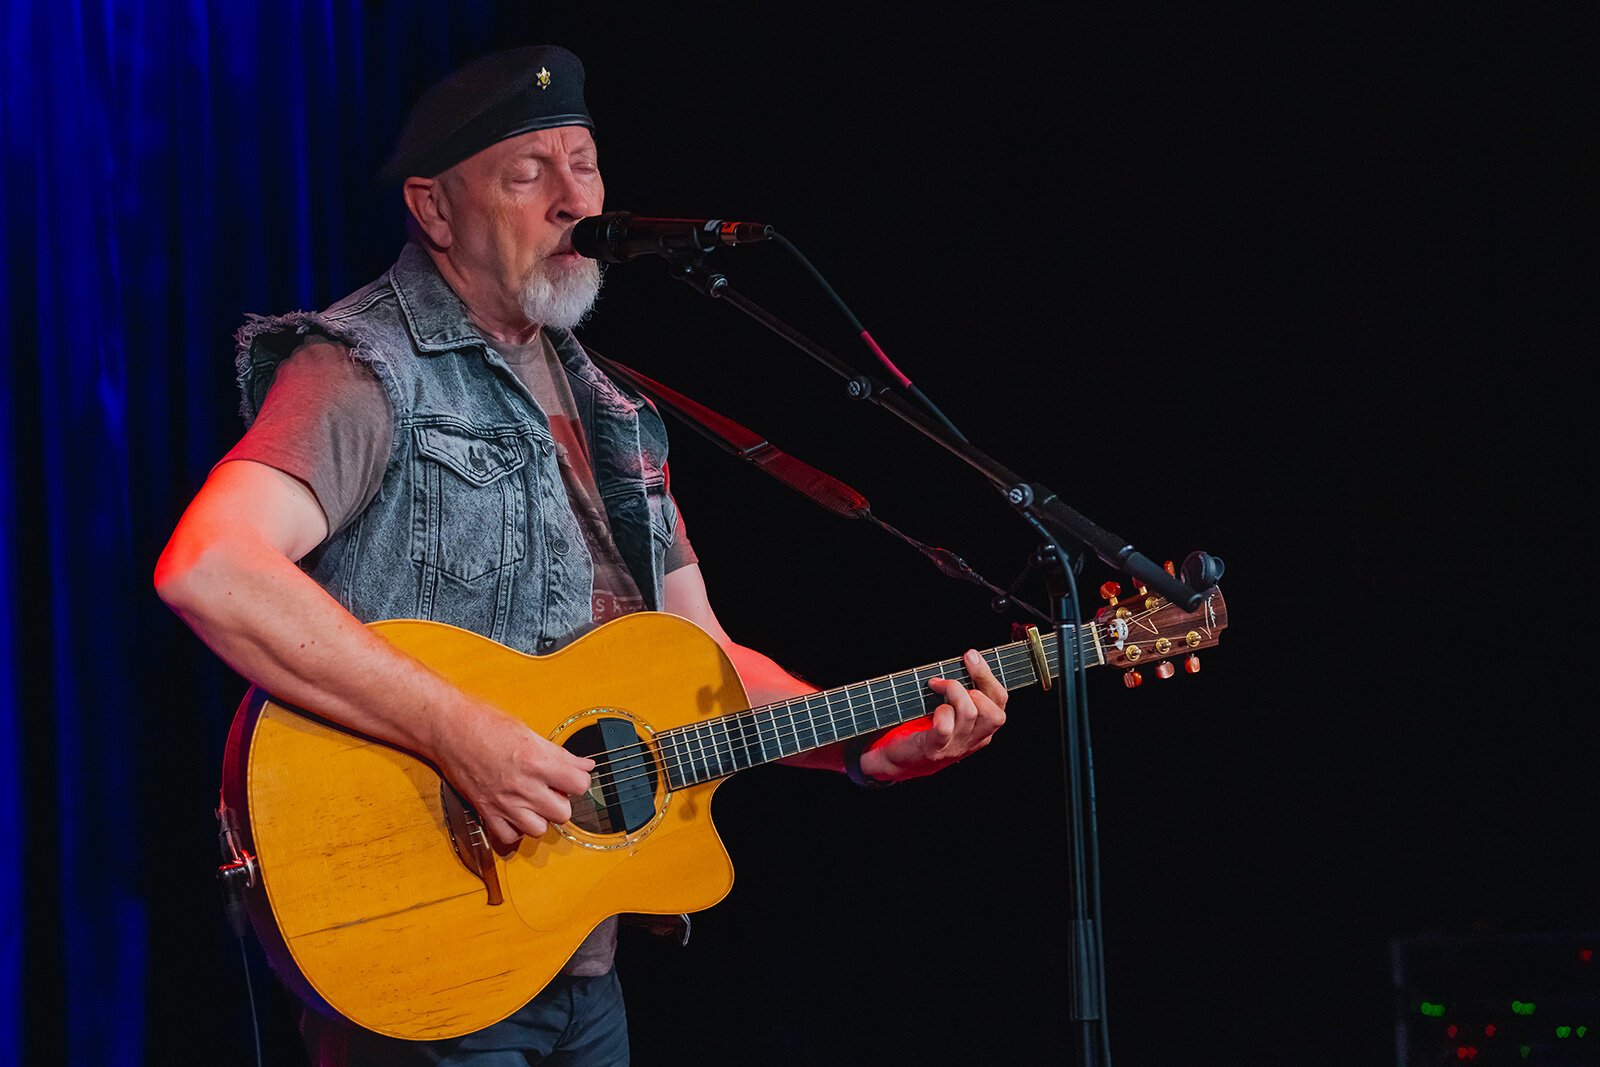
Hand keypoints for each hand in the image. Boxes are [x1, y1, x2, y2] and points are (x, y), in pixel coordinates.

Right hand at [433, 702, 594, 850]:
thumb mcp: (529, 732)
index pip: (580, 784)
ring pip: (539, 829)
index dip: (579, 781)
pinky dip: (515, 830)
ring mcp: (504, 802)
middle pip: (563, 812)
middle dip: (561, 801)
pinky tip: (516, 814)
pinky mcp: (486, 811)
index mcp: (537, 761)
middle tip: (552, 789)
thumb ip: (560, 754)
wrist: (449, 729)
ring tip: (534, 802)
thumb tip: (585, 765)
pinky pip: (509, 837)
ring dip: (540, 817)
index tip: (572, 777)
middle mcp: (522, 785)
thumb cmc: (484, 724)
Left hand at [859, 649, 1006, 781]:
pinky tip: (931, 708)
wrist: (896, 761)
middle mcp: (972, 740)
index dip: (988, 675)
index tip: (971, 656)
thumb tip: (965, 660)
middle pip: (996, 713)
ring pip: (971, 714)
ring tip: (936, 685)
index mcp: (981, 730)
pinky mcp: (933, 749)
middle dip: (978, 682)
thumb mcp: (950, 712)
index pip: (1000, 702)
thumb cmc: (923, 729)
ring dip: (954, 691)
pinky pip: (945, 727)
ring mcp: (954, 747)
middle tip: (954, 673)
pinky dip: (940, 712)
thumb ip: (961, 693)